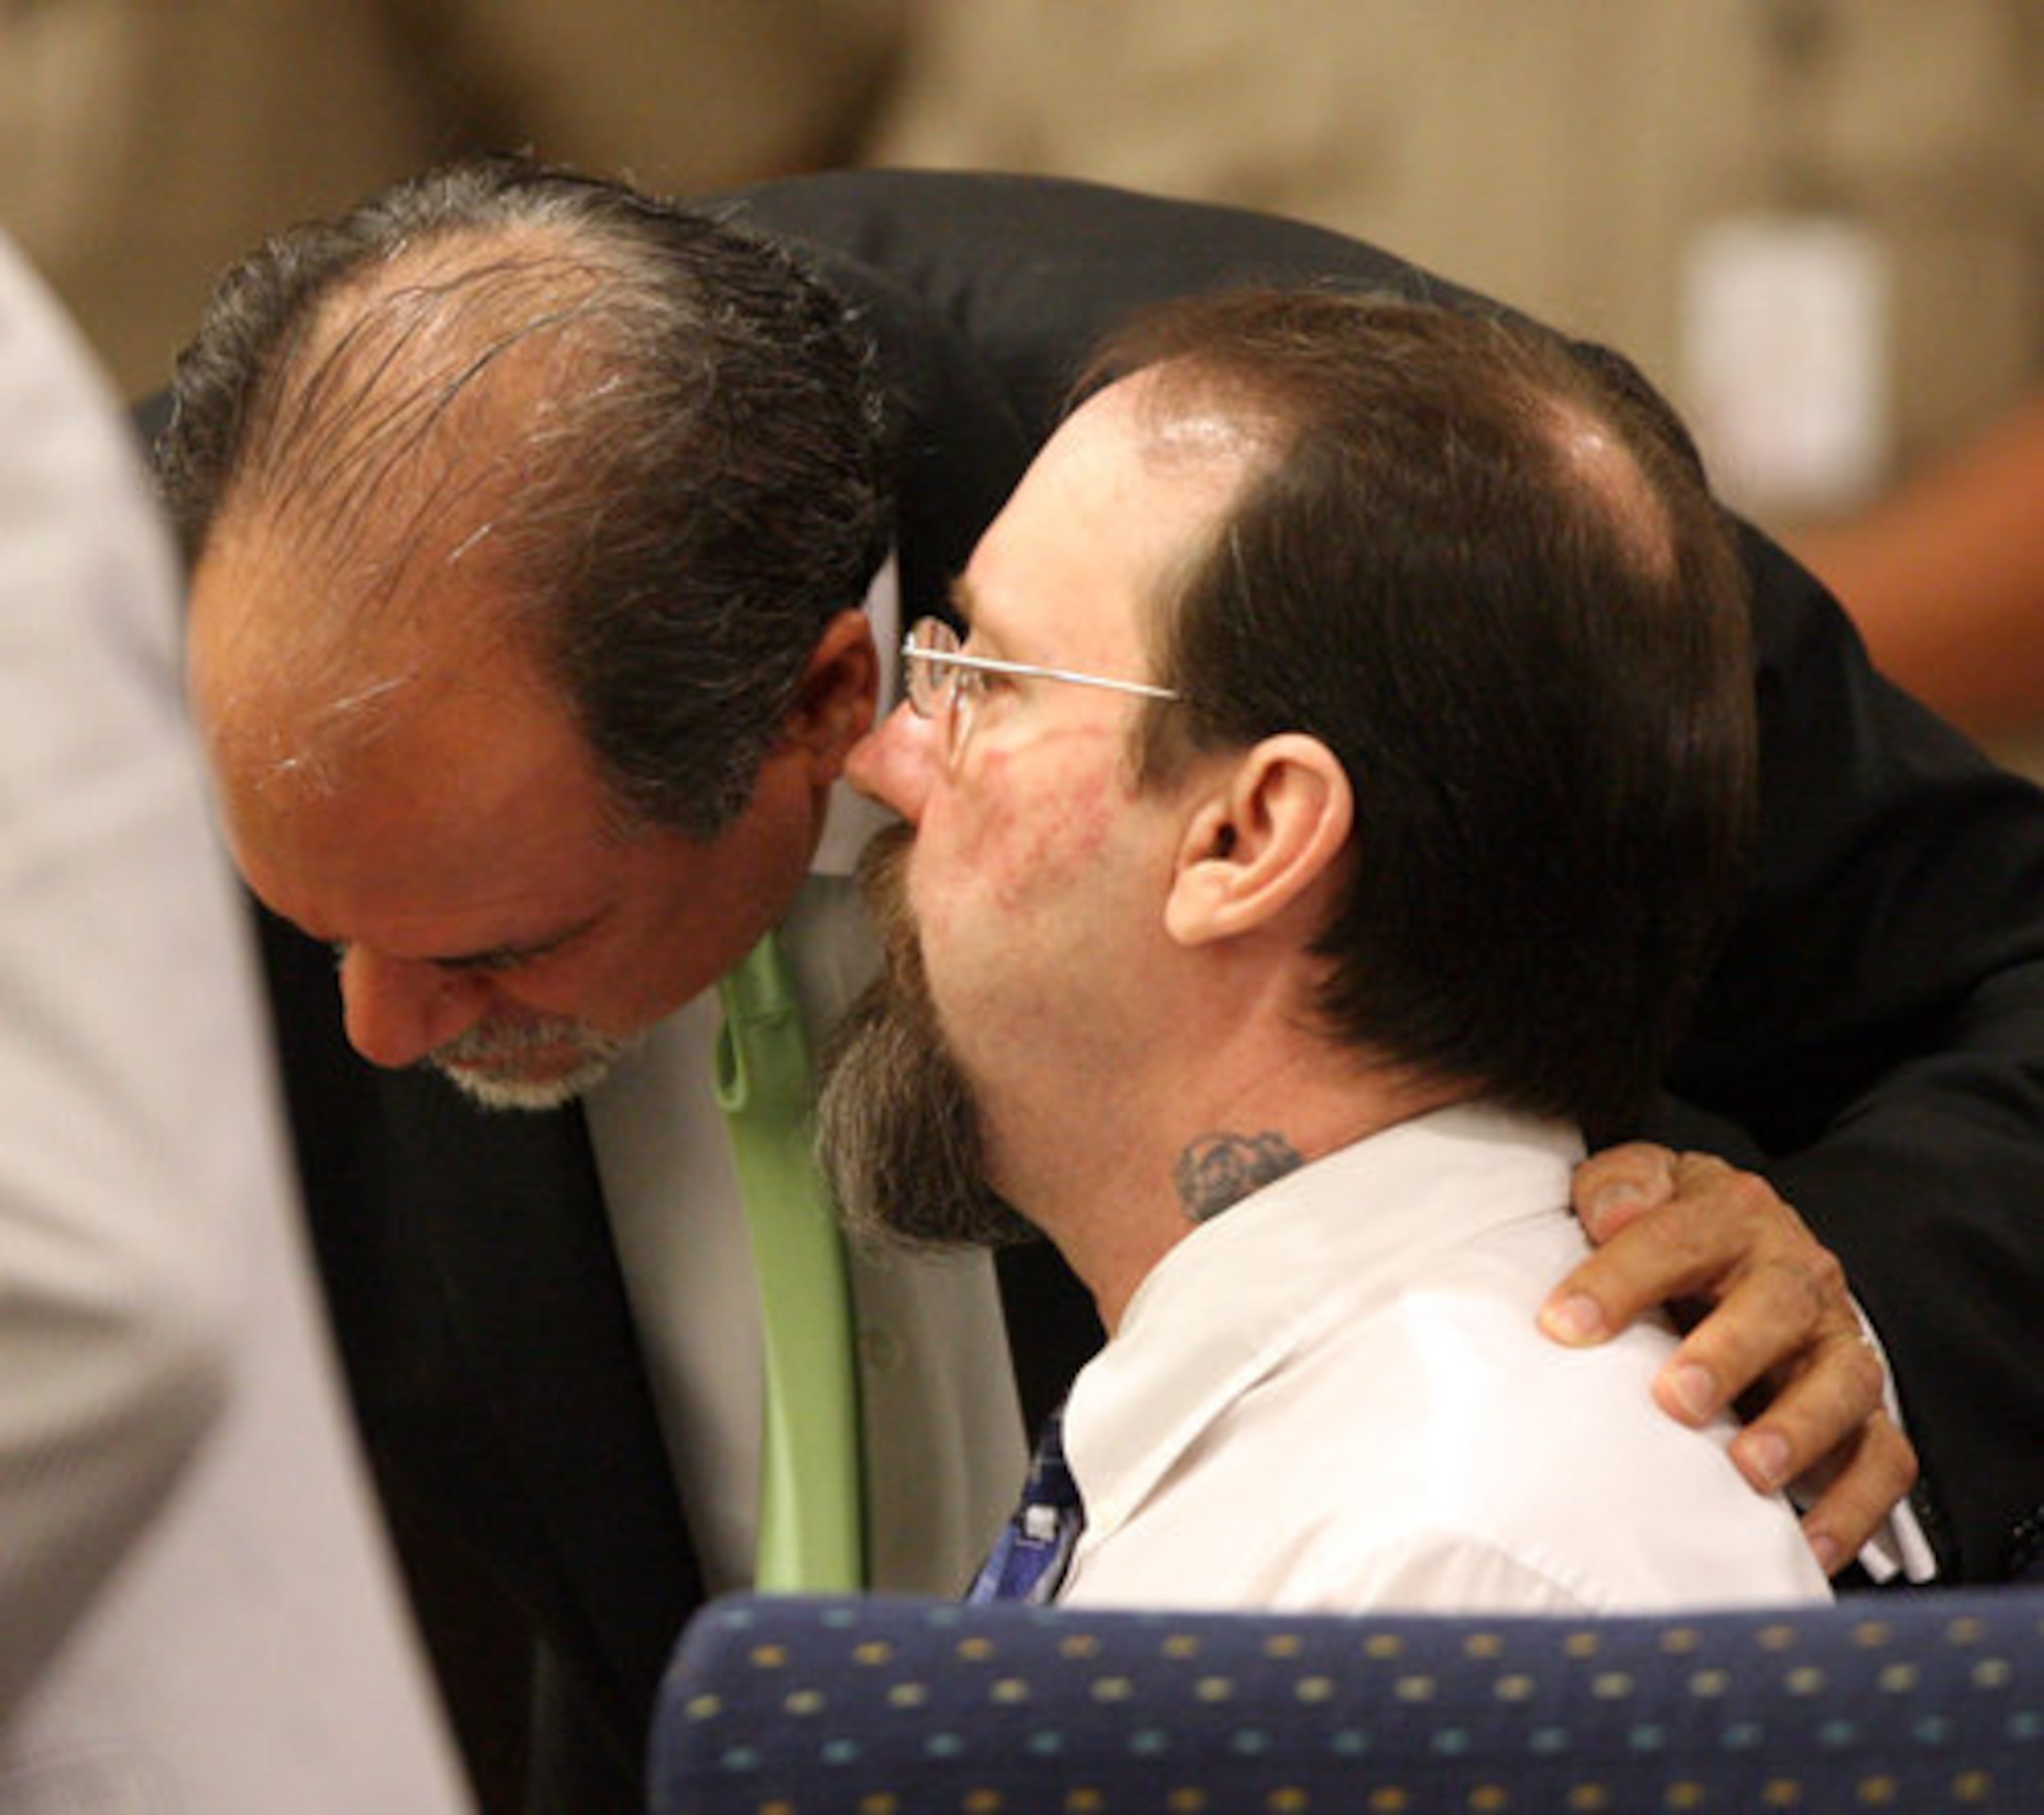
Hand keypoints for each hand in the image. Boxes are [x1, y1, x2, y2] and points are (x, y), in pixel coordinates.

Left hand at [1541, 1143, 1918, 1575]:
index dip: (1619, 1278)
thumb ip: (1618, 1189)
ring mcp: (1837, 1346)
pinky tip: (1808, 1547)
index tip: (1564, 1324)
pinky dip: (1853, 1505)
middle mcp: (1797, 1277)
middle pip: (1776, 1306)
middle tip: (1675, 1399)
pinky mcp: (1866, 1412)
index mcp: (1733, 1216)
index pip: (1676, 1238)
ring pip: (1842, 1383)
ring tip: (1748, 1470)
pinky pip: (1880, 1458)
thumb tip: (1610, 1213)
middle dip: (1726, 1354)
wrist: (1755, 1253)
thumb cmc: (1677, 1235)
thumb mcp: (1643, 1188)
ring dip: (1799, 1429)